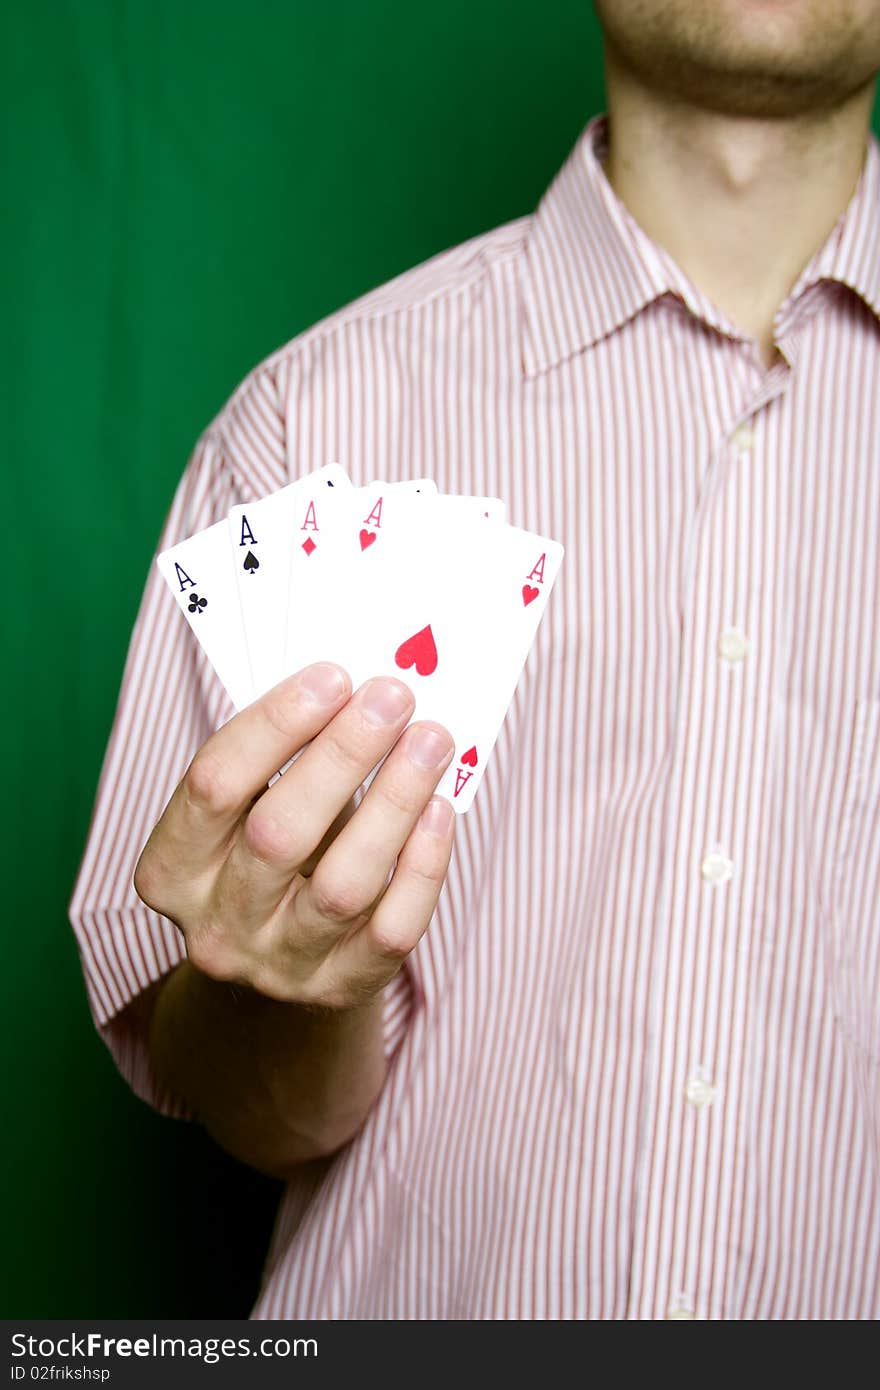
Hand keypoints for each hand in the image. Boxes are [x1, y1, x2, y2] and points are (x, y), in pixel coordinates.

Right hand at [134, 663, 455, 1008]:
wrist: (278, 965)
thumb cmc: (268, 858)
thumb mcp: (248, 813)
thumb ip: (284, 760)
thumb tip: (357, 691)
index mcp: (171, 870)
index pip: (213, 785)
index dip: (274, 725)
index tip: (332, 675)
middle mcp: (216, 926)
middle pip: (279, 832)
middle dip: (342, 754)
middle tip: (393, 697)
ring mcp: (280, 966)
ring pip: (343, 883)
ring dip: (394, 801)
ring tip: (429, 740)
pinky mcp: (342, 988)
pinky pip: (392, 927)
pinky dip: (423, 865)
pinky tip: (440, 810)